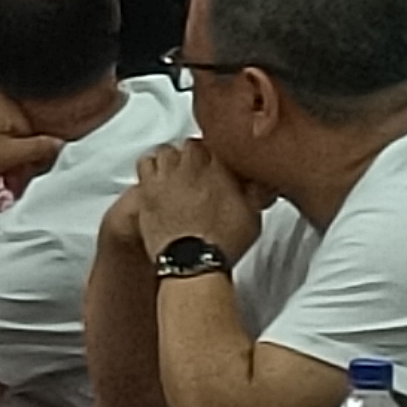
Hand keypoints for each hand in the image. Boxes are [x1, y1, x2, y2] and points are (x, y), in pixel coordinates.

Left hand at [0, 90, 65, 189]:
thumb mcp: (9, 154)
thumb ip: (38, 148)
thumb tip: (61, 143)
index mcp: (8, 103)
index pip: (37, 130)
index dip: (36, 156)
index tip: (31, 173)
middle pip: (19, 132)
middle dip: (19, 159)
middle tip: (15, 181)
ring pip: (3, 136)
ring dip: (5, 160)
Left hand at [127, 140, 261, 258]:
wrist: (193, 261)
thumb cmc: (221, 242)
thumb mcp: (252, 215)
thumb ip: (255, 192)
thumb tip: (262, 181)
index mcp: (219, 167)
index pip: (220, 145)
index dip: (221, 155)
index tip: (221, 164)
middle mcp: (191, 166)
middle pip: (192, 145)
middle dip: (197, 155)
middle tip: (201, 170)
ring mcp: (166, 176)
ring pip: (166, 151)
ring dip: (172, 158)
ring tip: (178, 171)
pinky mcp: (147, 189)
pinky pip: (145, 165)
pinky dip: (151, 168)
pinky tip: (157, 178)